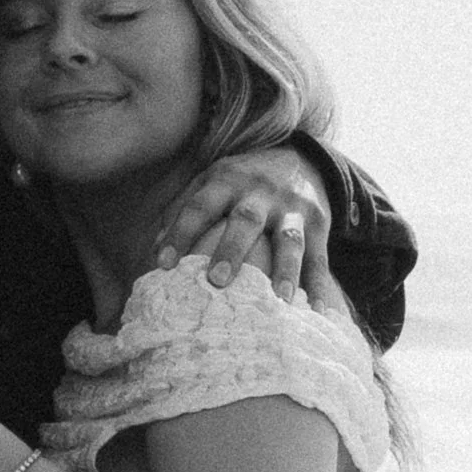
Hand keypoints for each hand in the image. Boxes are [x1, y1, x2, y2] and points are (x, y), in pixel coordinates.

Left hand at [157, 145, 335, 305]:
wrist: (301, 157)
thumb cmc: (242, 181)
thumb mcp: (212, 181)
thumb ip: (183, 210)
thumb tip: (152, 253)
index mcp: (228, 180)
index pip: (200, 206)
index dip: (180, 233)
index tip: (162, 264)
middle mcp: (262, 191)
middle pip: (247, 219)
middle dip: (232, 250)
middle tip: (217, 281)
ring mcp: (293, 207)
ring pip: (290, 239)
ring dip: (286, 271)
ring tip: (280, 301)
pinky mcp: (320, 223)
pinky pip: (320, 258)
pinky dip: (320, 286)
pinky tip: (319, 313)